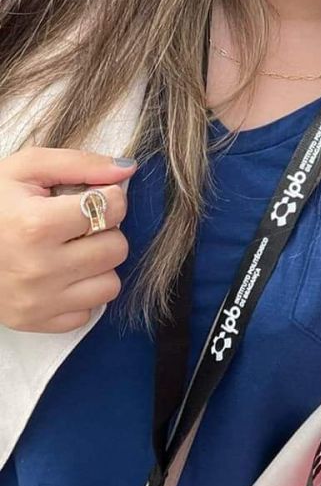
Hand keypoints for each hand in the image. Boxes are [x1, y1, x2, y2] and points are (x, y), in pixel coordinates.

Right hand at [0, 146, 135, 332]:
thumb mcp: (27, 168)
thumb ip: (81, 163)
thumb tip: (128, 170)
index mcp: (36, 225)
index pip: (113, 208)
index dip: (108, 196)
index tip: (88, 197)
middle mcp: (39, 269)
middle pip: (117, 248)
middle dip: (105, 230)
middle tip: (77, 225)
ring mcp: (37, 302)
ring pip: (110, 284)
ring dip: (97, 264)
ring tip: (71, 249)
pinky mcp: (35, 323)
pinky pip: (88, 311)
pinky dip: (81, 292)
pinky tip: (61, 274)